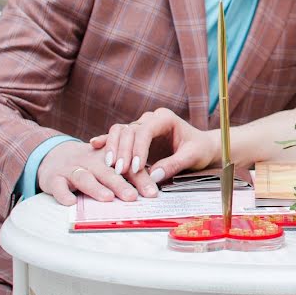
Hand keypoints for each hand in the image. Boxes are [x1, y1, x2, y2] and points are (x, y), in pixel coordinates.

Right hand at [37, 141, 150, 205]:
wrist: (55, 155)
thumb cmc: (92, 163)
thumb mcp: (111, 163)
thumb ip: (132, 175)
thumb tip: (153, 192)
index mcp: (109, 154)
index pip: (127, 163)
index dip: (140, 176)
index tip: (152, 192)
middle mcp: (91, 159)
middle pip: (107, 170)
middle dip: (120, 183)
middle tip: (132, 197)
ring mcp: (72, 167)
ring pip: (84, 176)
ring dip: (96, 187)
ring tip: (107, 198)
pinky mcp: (54, 177)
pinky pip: (58, 186)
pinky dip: (64, 194)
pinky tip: (71, 203)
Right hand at [89, 108, 218, 184]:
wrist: (200, 147)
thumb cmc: (199, 150)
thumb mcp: (192, 157)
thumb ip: (174, 164)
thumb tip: (153, 175)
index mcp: (165, 118)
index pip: (145, 130)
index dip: (137, 149)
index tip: (135, 169)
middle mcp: (150, 119)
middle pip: (129, 131)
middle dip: (123, 152)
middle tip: (120, 172)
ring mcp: (141, 126)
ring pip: (120, 132)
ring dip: (113, 148)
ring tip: (110, 166)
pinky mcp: (134, 136)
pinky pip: (117, 136)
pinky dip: (108, 141)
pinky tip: (95, 146)